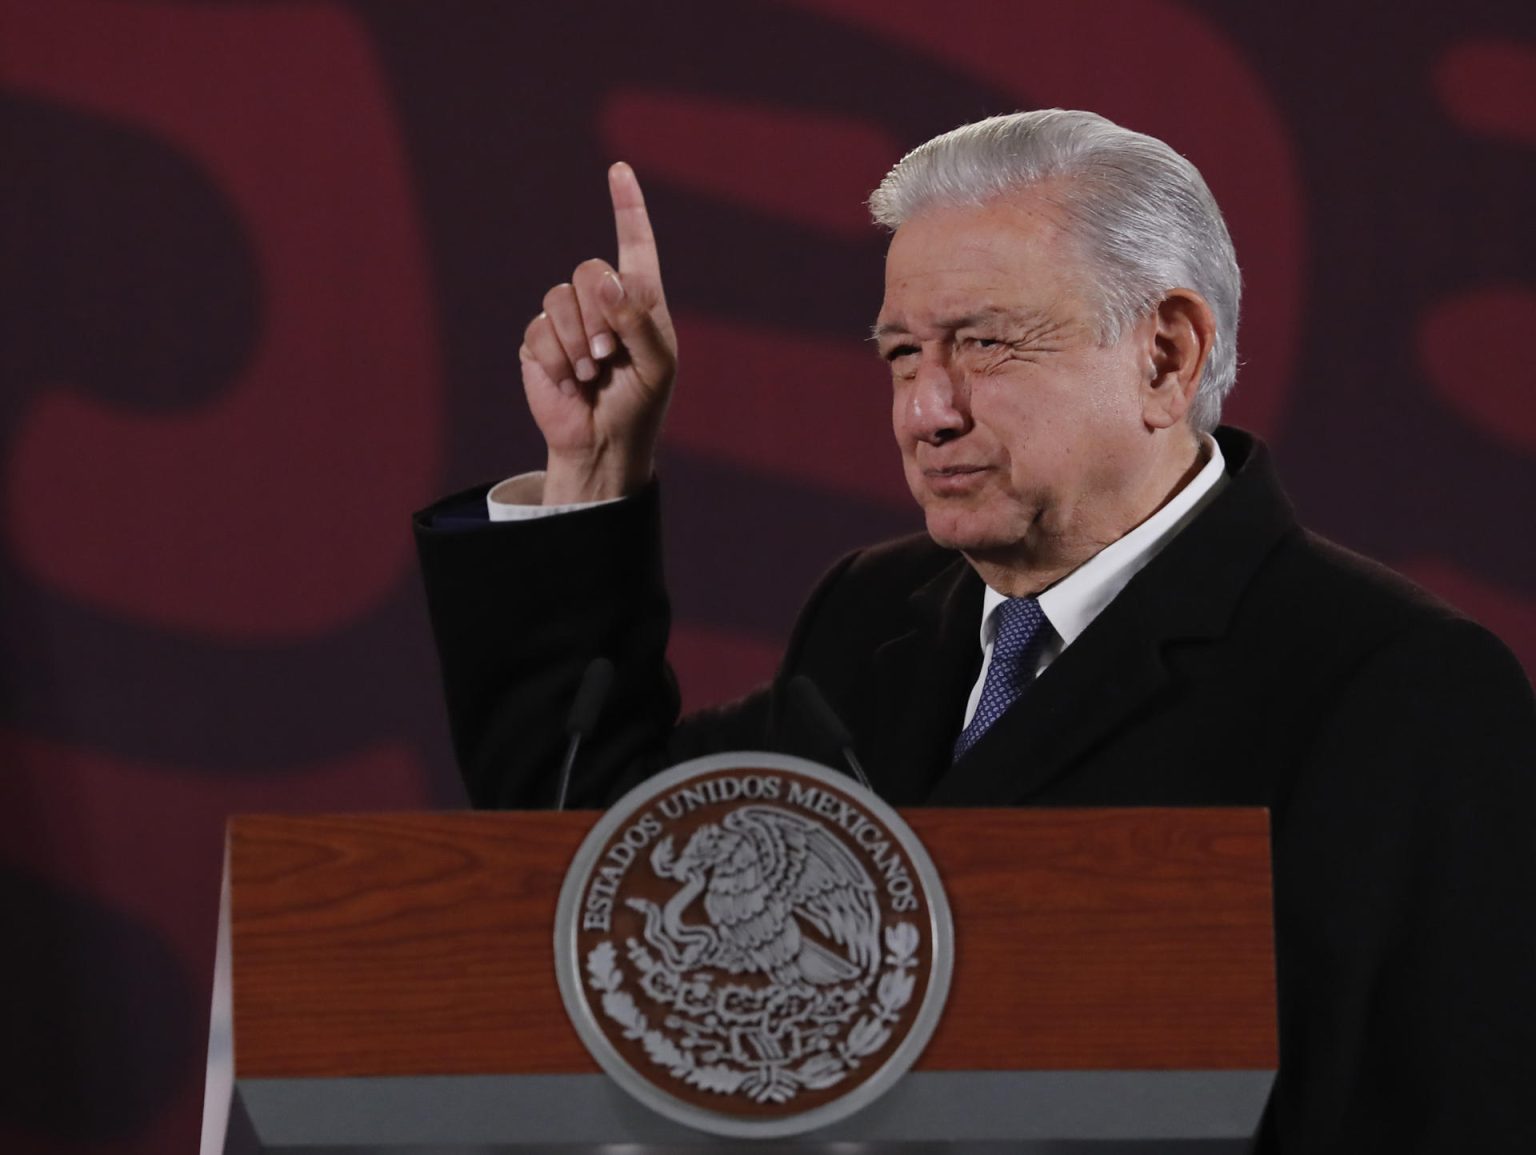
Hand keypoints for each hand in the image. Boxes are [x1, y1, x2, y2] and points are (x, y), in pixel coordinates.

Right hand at [519, 162, 676, 502]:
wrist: (603, 443)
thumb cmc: (639, 402)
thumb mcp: (657, 363)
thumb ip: (639, 318)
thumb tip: (605, 278)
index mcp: (638, 298)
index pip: (634, 243)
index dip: (627, 206)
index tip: (620, 170)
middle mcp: (600, 301)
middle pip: (589, 270)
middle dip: (600, 315)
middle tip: (609, 355)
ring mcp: (567, 320)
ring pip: (560, 299)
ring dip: (579, 342)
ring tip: (591, 373)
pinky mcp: (540, 342)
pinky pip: (540, 331)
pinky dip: (559, 361)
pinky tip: (570, 384)